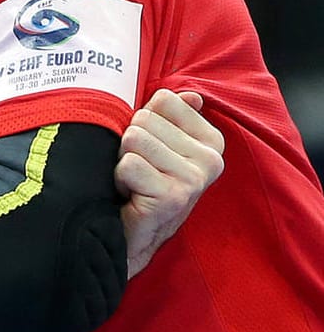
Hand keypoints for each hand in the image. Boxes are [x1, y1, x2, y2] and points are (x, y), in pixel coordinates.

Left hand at [116, 89, 223, 277]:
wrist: (133, 236)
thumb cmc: (143, 185)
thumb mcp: (159, 145)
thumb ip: (171, 116)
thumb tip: (191, 95)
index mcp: (211, 141)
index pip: (163, 100)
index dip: (143, 123)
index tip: (149, 152)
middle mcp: (210, 159)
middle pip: (144, 119)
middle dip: (129, 145)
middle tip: (138, 171)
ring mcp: (194, 179)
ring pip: (134, 139)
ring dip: (123, 162)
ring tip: (134, 182)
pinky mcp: (173, 196)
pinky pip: (129, 164)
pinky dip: (120, 178)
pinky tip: (131, 195)